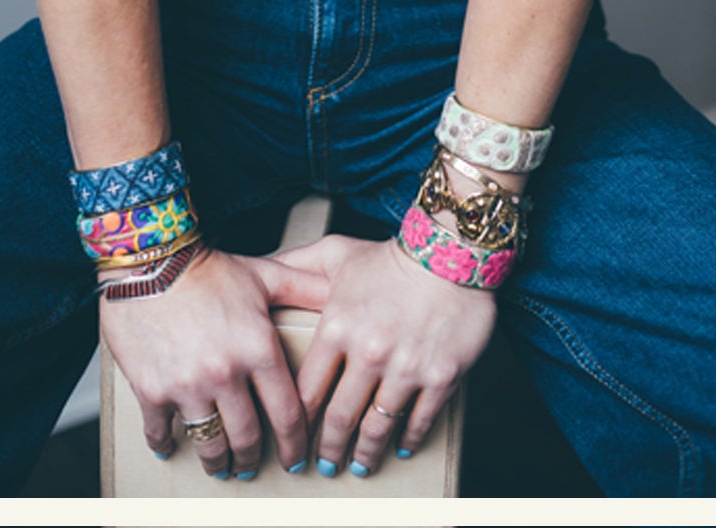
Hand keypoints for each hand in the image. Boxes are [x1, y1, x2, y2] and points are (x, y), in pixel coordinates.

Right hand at [99, 249, 328, 477]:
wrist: (148, 262)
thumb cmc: (208, 270)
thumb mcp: (267, 276)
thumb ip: (306, 290)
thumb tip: (342, 293)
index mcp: (260, 351)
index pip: (288, 413)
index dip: (296, 443)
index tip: (297, 458)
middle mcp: (226, 374)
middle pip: (248, 436)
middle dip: (254, 458)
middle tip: (254, 467)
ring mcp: (186, 385)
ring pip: (208, 440)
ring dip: (216, 460)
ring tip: (220, 465)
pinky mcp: (151, 388)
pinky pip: (160, 430)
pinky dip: (165, 443)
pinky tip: (170, 448)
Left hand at [276, 234, 495, 476]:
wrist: (457, 251)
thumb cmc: (394, 255)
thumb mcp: (337, 253)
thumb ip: (295, 266)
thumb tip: (259, 267)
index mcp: (336, 329)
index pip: (305, 392)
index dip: (296, 422)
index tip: (294, 438)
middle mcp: (368, 353)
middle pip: (338, 417)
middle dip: (327, 448)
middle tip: (324, 462)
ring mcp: (407, 367)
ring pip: (377, 426)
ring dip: (365, 452)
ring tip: (359, 465)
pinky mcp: (443, 374)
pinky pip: (421, 419)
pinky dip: (410, 438)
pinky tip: (403, 446)